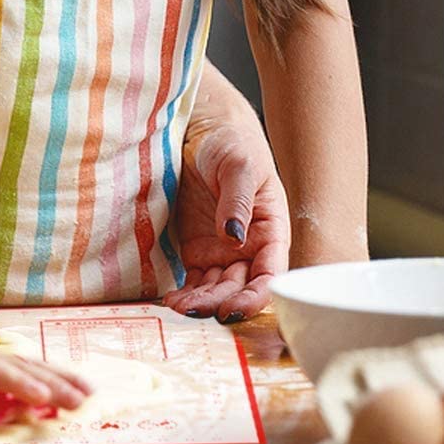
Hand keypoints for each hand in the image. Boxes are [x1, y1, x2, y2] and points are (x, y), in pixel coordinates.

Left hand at [162, 94, 289, 323]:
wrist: (202, 132)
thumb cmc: (232, 144)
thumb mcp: (239, 166)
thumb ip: (238, 201)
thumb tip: (234, 237)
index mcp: (271, 232)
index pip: (270, 274)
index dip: (255, 296)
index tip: (235, 308)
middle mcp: (249, 248)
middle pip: (240, 286)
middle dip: (221, 303)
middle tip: (196, 311)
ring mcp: (222, 251)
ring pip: (217, 288)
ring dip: (201, 302)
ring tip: (179, 307)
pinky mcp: (198, 248)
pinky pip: (196, 278)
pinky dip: (187, 291)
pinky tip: (173, 299)